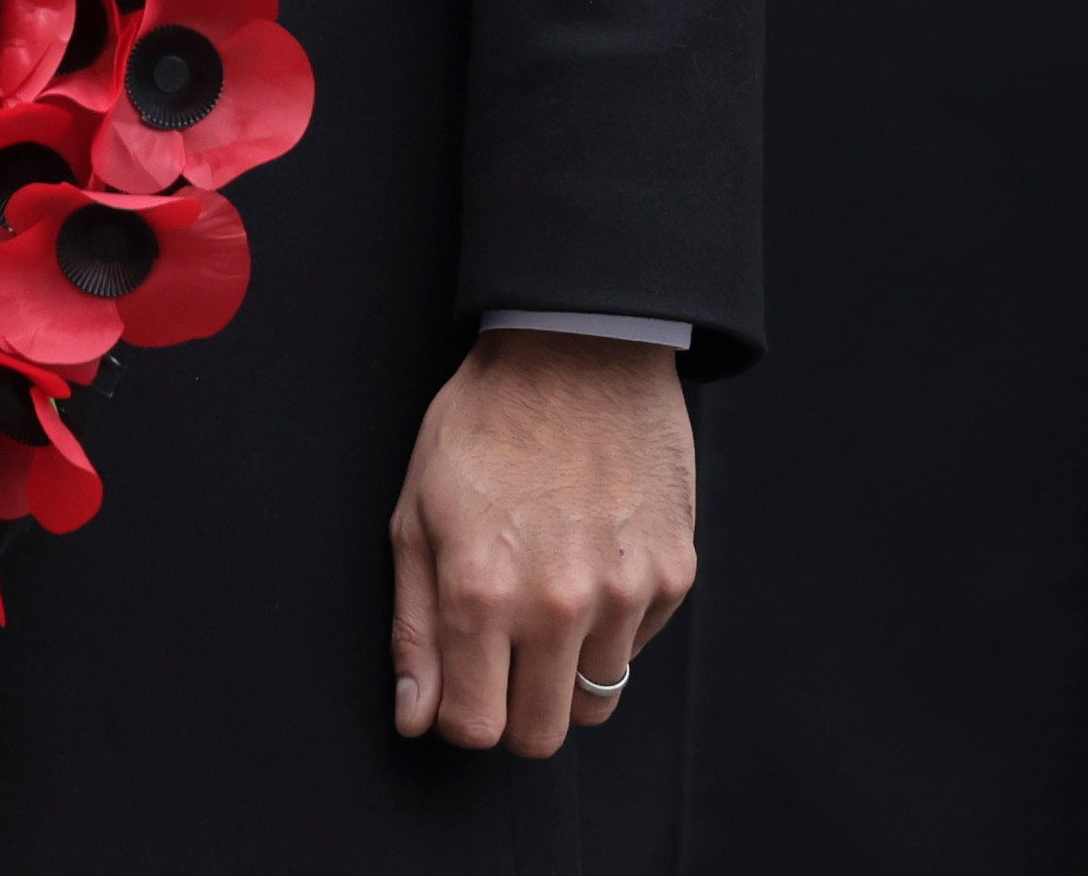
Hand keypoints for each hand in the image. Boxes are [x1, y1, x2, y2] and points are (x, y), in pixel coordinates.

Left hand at [388, 328, 692, 755]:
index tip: (458, 687)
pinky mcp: (674, 576)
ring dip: (565, 672)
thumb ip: (414, 628)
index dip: (460, 717)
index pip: (477, 727)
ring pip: (595, 699)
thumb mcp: (416, 514)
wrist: (577, 354)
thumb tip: (416, 718)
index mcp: (482, 592)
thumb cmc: (481, 427)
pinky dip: (610, 628)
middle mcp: (559, 605)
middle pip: (542, 734)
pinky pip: (637, 647)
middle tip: (500, 662)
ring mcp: (625, 594)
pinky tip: (586, 564)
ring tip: (543, 604)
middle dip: (513, 713)